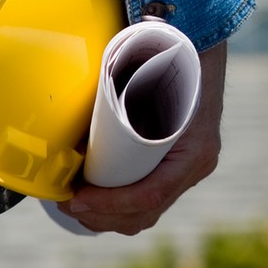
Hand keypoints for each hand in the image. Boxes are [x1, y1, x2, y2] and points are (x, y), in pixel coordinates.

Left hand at [57, 40, 226, 234]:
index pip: (152, 193)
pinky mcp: (179, 170)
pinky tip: (95, 202)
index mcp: (194, 149)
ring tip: (76, 204)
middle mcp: (197, 166)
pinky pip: (150, 201)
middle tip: (67, 203)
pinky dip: (121, 208)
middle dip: (102, 216)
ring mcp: (191, 170)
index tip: (78, 198)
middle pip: (147, 212)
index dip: (112, 203)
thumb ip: (119, 92)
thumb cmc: (170, 60)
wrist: (200, 50)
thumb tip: (75, 121)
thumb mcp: (147, 75)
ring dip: (108, 217)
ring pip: (148, 213)